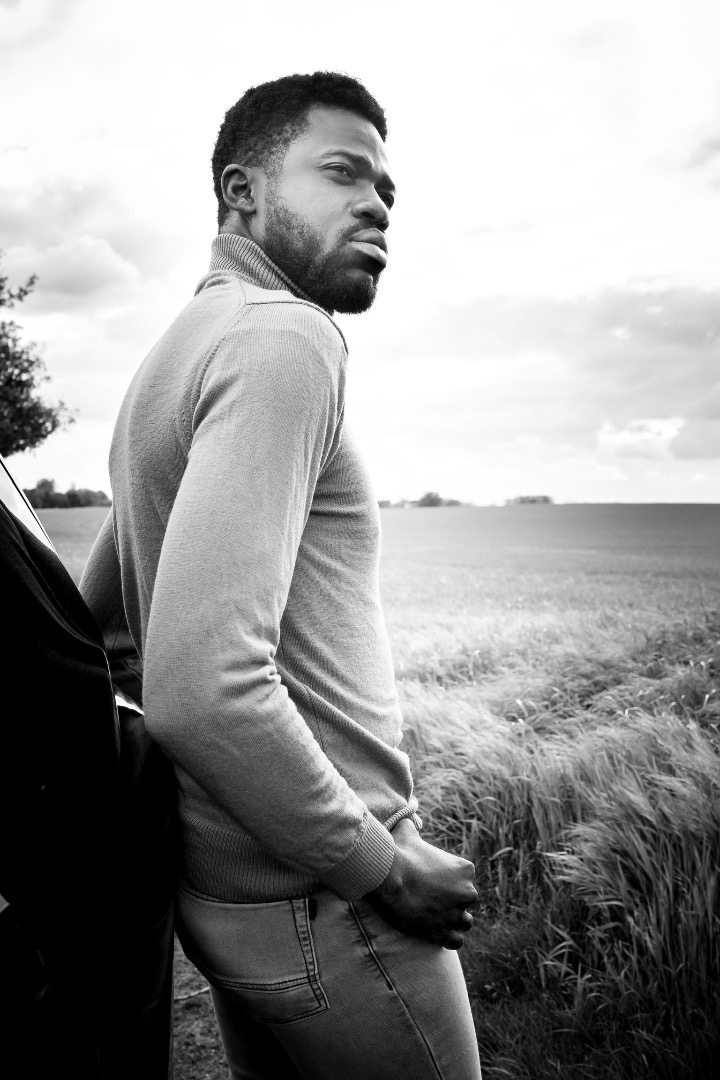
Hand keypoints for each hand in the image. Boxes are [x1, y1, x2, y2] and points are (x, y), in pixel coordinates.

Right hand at [366, 819, 476, 949]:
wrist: (388, 878)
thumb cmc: (400, 853)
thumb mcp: (408, 832)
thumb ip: (413, 827)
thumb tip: (406, 819)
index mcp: (466, 869)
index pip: (465, 877)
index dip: (449, 880)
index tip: (433, 880)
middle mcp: (467, 893)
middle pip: (466, 900)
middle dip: (452, 901)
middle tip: (430, 898)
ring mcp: (456, 915)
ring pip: (464, 922)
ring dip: (452, 920)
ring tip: (434, 916)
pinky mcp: (444, 933)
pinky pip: (456, 940)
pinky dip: (447, 938)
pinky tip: (435, 931)